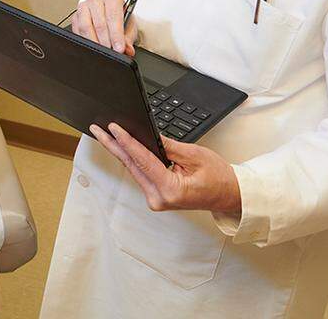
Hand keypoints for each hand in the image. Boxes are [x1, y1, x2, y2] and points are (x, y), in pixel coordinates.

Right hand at [72, 0, 137, 55]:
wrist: (109, 11)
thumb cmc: (120, 16)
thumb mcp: (129, 25)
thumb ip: (128, 37)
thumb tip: (128, 49)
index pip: (113, 16)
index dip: (116, 34)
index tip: (119, 48)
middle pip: (99, 22)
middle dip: (105, 41)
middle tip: (110, 52)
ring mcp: (83, 6)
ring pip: (85, 26)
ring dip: (94, 41)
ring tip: (101, 51)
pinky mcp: (75, 16)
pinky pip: (77, 31)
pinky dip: (85, 41)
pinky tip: (92, 48)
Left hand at [90, 122, 241, 214]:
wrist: (229, 195)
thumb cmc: (219, 178)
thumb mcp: (195, 155)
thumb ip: (169, 146)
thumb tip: (149, 135)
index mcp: (170, 190)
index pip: (142, 161)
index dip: (126, 142)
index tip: (114, 128)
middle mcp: (159, 199)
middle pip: (132, 166)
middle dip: (114, 145)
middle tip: (98, 130)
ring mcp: (156, 200)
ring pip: (134, 170)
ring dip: (120, 151)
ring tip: (105, 135)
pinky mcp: (156, 196)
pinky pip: (140, 174)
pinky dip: (132, 159)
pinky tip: (122, 147)